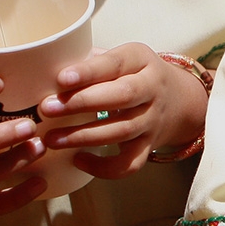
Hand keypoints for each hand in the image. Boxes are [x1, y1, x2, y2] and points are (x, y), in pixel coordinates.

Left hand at [38, 43, 207, 178]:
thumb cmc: (134, 74)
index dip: (89, 72)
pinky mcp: (149, 145)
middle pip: (122, 96)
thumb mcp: (121, 57)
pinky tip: (78, 160)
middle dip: (82, 103)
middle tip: (47, 108)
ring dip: (83, 136)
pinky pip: (130, 163)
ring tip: (51, 138)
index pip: (115, 63)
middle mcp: (152, 88)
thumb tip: (45, 66)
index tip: (61, 78)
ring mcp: (152, 119)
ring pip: (121, 130)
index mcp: (141, 59)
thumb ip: (91, 60)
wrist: (179, 99)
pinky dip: (104, 168)